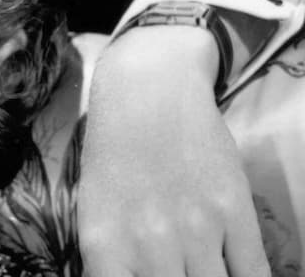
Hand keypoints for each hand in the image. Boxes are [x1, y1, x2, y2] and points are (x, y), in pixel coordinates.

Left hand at [78, 25, 268, 276]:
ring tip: (204, 271)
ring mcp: (196, 229)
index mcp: (104, 245)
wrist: (147, 91)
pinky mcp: (234, 212)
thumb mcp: (96, 211)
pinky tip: (237, 274)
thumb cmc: (114, 152)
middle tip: (182, 274)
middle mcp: (149, 244)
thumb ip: (115, 262)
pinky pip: (253, 273)